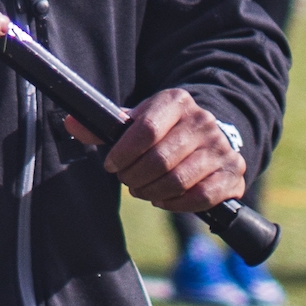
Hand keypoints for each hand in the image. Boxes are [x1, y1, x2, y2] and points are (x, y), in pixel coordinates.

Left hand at [62, 88, 246, 212]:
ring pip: (180, 180)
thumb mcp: (136, 122)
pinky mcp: (234, 173)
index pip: (145, 129)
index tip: (111, 164)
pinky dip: (177, 204)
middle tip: (128, 180)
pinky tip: (165, 200)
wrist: (208, 136)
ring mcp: (222, 148)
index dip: (123, 153)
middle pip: (160, 159)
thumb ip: (106, 126)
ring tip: (144, 190)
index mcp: (176, 101)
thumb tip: (71, 122)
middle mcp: (203, 121)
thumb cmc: (163, 130)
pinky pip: (202, 197)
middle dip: (136, 176)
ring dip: (153, 192)